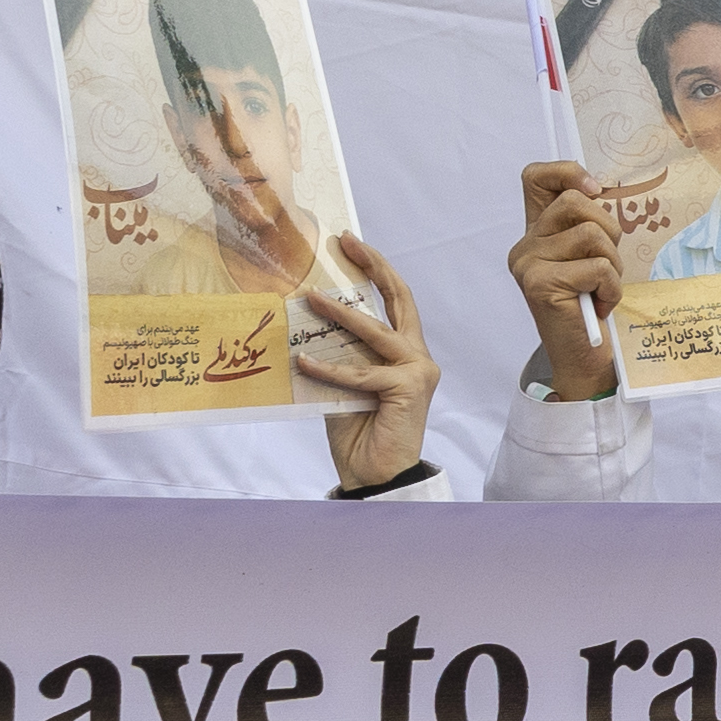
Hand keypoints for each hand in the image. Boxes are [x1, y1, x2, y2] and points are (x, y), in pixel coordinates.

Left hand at [314, 233, 437, 490]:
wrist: (377, 478)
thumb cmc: (361, 435)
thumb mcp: (344, 387)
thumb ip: (339, 357)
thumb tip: (304, 328)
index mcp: (406, 354)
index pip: (394, 302)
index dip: (376, 269)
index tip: (351, 244)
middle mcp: (418, 357)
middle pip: (399, 299)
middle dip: (374, 266)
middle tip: (347, 242)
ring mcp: (417, 372)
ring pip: (376, 332)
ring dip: (340, 314)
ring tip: (309, 298)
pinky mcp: (407, 390)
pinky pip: (360, 374)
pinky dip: (328, 369)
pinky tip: (302, 362)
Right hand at [511, 159, 630, 401]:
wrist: (584, 360)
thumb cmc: (592, 306)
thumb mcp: (589, 256)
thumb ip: (586, 223)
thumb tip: (600, 189)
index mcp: (534, 233)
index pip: (535, 176)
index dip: (568, 173)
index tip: (595, 192)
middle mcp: (524, 246)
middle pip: (575, 202)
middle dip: (609, 230)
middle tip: (606, 264)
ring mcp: (528, 265)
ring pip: (591, 234)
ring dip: (613, 264)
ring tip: (603, 288)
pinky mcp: (540, 284)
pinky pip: (597, 266)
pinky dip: (611, 287)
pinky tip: (599, 306)